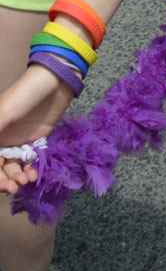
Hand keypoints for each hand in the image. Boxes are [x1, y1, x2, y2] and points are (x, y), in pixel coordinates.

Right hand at [0, 66, 74, 193]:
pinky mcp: (36, 142)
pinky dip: (30, 171)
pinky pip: (30, 162)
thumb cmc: (24, 94)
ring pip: (13, 167)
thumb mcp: (4, 112)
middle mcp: (2, 139)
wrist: (55, 82)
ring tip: (26, 181)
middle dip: (4, 180)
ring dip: (17, 177)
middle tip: (14, 188)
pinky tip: (34, 176)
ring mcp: (18, 141)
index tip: (1, 185)